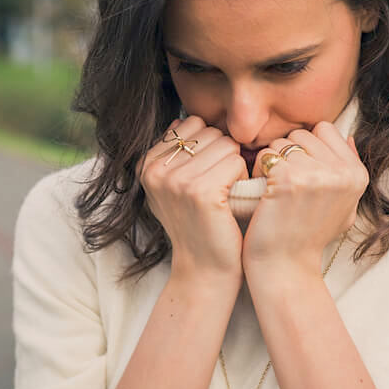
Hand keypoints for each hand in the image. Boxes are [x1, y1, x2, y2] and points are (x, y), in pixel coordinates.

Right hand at [137, 116, 248, 283]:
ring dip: (234, 166)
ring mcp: (176, 180)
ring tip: (225, 193)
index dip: (209, 146)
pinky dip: (242, 178)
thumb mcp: (173, 188)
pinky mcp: (200, 191)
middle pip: (210, 131)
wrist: (204, 269)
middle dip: (223, 154)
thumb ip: (173, 154)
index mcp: (146, 163)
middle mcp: (155, 169)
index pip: (191, 123)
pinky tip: (232, 199)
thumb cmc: (198, 225)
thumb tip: (183, 119)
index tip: (207, 175)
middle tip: (219, 187)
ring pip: (226, 144)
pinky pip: (235, 162)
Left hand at [242, 122, 367, 280]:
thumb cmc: (310, 236)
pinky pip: (266, 155)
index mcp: (357, 174)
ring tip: (274, 187)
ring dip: (272, 160)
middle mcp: (341, 173)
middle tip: (285, 181)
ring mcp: (316, 174)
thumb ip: (348, 170)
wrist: (287, 265)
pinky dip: (258, 169)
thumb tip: (349, 136)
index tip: (301, 170)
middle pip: (302, 134)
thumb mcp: (344, 206)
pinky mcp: (289, 179)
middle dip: (288, 152)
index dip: (308, 146)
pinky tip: (263, 190)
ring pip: (282, 143)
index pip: (325, 129)